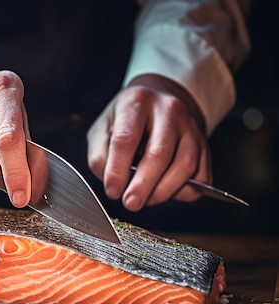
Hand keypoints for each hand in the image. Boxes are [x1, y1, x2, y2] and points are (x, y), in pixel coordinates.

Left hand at [87, 74, 209, 211]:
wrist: (158, 99)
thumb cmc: (127, 118)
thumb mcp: (102, 129)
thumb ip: (100, 157)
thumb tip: (114, 184)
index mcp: (137, 102)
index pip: (126, 140)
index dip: (117, 170)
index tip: (113, 191)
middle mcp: (168, 110)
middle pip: (160, 153)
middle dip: (144, 185)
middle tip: (131, 203)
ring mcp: (191, 126)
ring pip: (185, 165)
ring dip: (164, 190)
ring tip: (147, 199)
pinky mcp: (204, 144)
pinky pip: (202, 176)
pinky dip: (185, 191)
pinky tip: (168, 192)